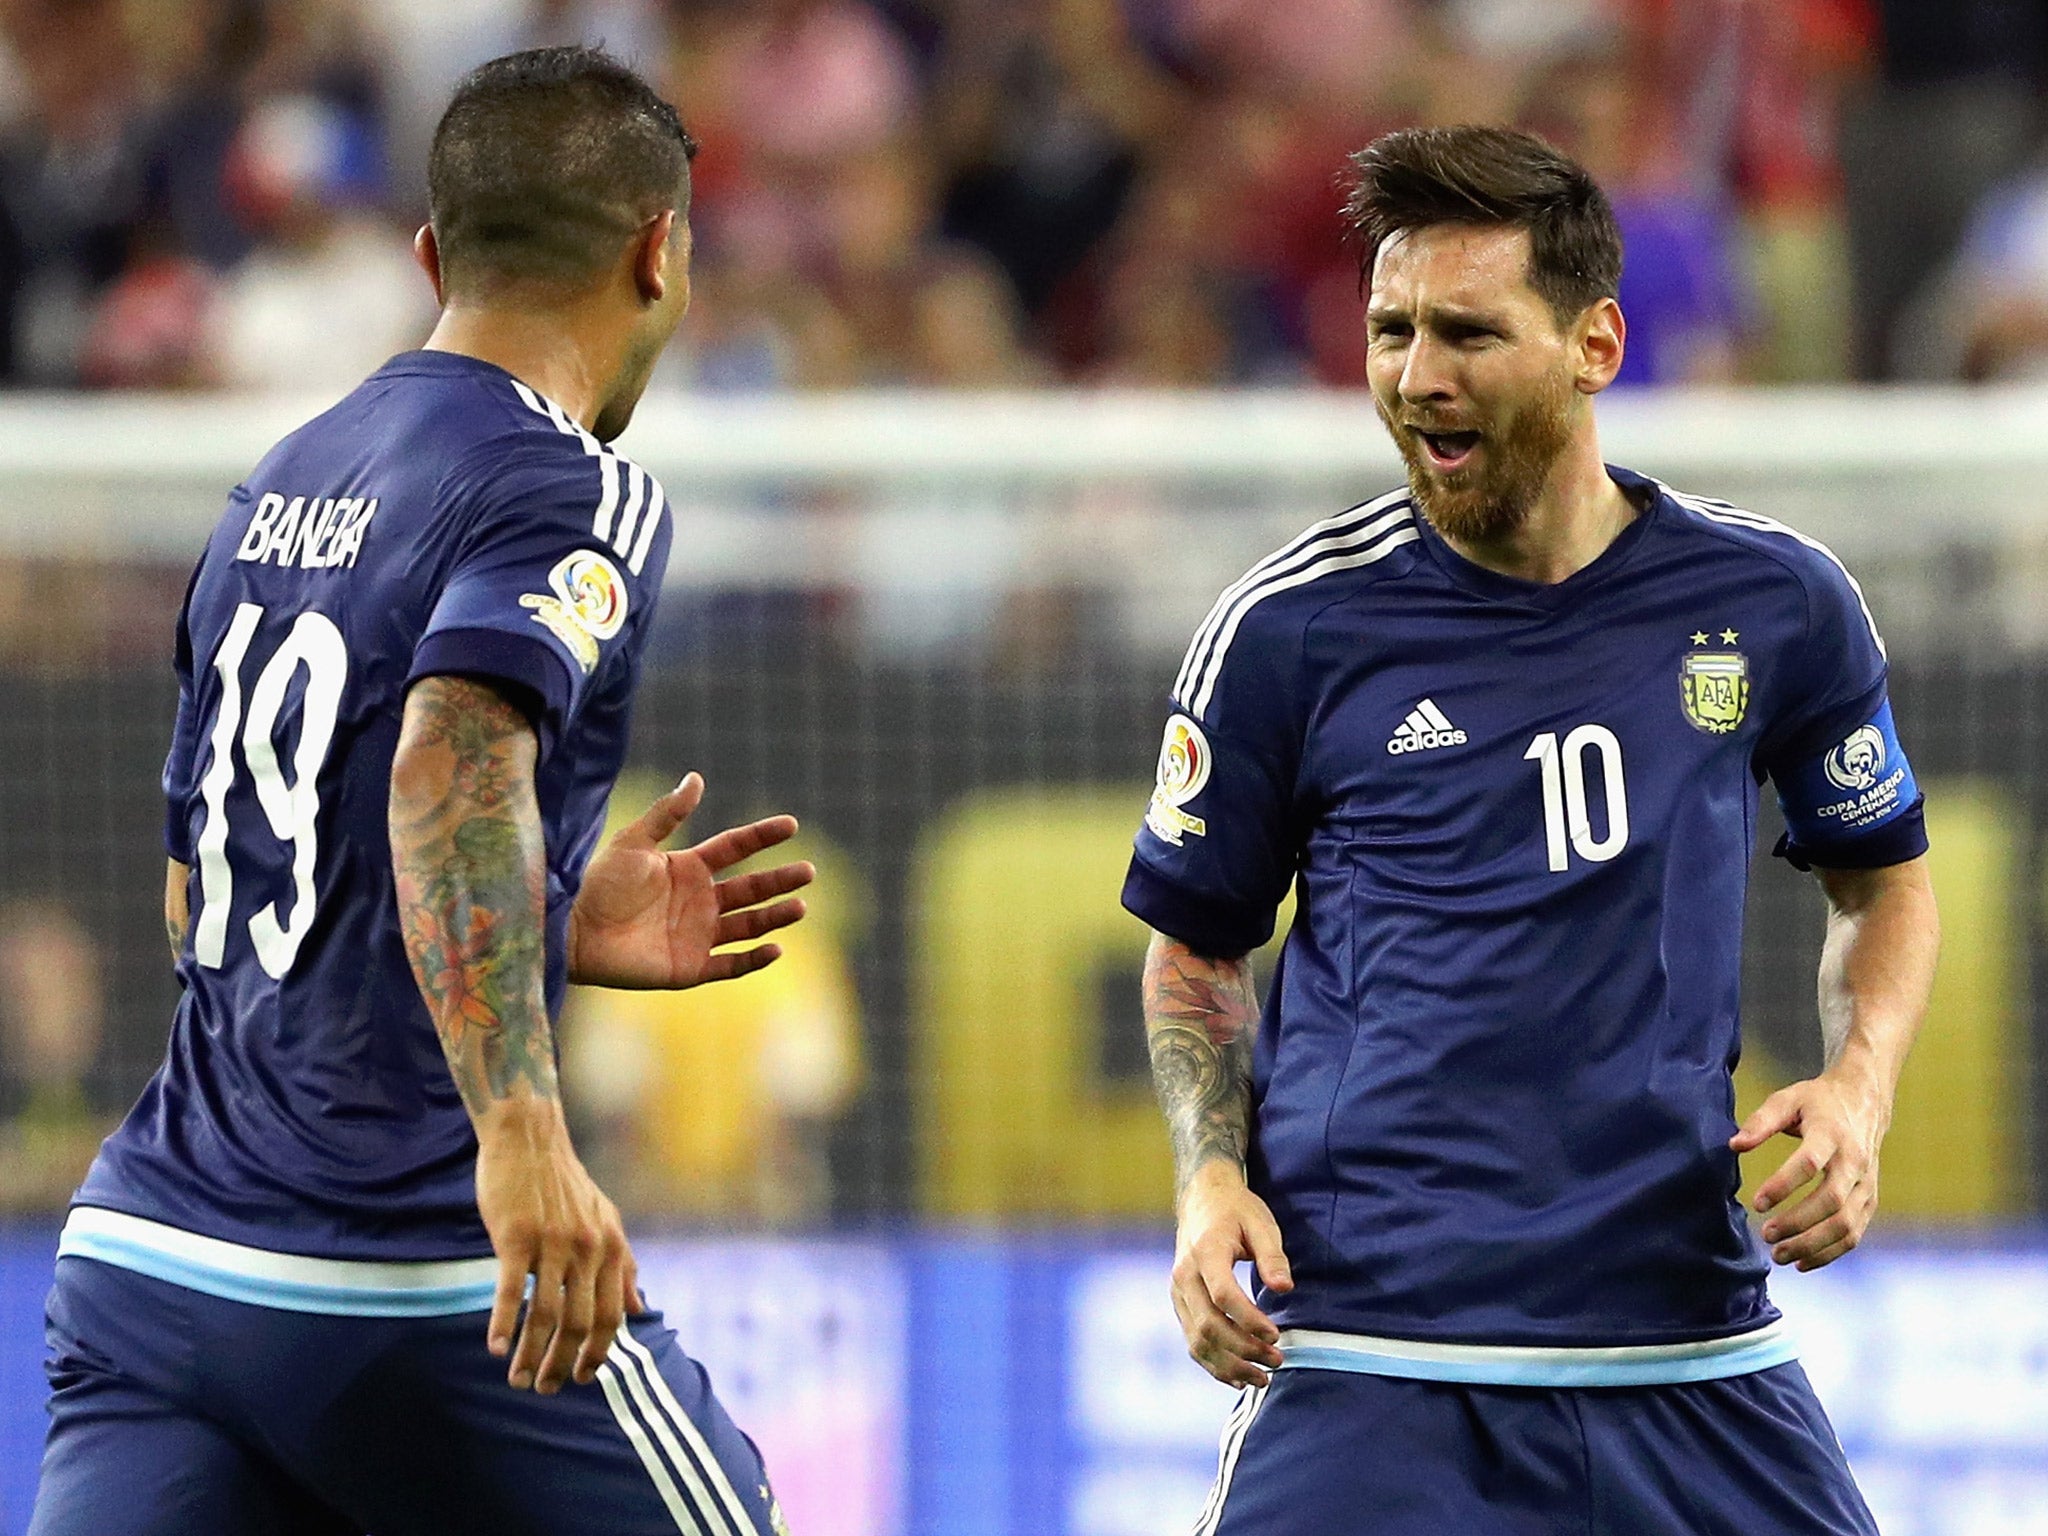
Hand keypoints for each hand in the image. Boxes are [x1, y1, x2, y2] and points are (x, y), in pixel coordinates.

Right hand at [475, 1099, 638, 1392]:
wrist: (528, 1138)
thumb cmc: (562, 1184)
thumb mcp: (605, 1220)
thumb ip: (622, 1265)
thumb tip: (641, 1310)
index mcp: (610, 1247)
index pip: (612, 1316)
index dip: (598, 1353)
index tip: (580, 1378)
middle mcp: (587, 1248)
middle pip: (580, 1324)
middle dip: (562, 1363)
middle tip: (545, 1388)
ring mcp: (552, 1243)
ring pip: (546, 1315)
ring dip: (532, 1355)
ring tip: (519, 1381)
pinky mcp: (516, 1237)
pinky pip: (512, 1291)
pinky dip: (504, 1325)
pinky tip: (496, 1350)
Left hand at [568, 773, 813, 988]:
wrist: (575, 931)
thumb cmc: (600, 884)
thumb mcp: (635, 842)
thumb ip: (668, 813)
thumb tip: (697, 777)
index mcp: (688, 869)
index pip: (735, 849)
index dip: (762, 836)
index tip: (791, 825)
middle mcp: (699, 902)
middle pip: (750, 888)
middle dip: (780, 880)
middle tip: (808, 871)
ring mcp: (697, 935)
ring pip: (748, 925)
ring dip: (775, 916)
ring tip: (800, 906)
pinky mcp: (690, 968)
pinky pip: (731, 964)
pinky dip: (755, 959)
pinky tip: (776, 948)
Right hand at [1171, 1161, 1293, 1387]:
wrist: (1202, 1200)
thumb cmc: (1236, 1211)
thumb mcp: (1261, 1224)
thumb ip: (1272, 1256)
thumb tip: (1284, 1289)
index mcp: (1205, 1252)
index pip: (1222, 1295)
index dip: (1249, 1320)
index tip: (1276, 1335)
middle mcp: (1184, 1275)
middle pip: (1209, 1324)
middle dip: (1244, 1349)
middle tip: (1277, 1361)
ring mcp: (1178, 1293)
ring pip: (1197, 1340)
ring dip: (1229, 1365)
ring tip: (1263, 1378)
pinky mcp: (1180, 1305)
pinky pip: (1192, 1342)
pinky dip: (1214, 1364)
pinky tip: (1239, 1377)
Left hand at [1729, 1070, 1888, 1271]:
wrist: (1864, 1102)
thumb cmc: (1817, 1102)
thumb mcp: (1787, 1100)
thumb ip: (1761, 1122)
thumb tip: (1734, 1146)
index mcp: (1831, 1134)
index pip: (1808, 1164)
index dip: (1783, 1185)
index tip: (1757, 1203)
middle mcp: (1854, 1162)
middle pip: (1831, 1201)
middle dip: (1798, 1223)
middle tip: (1766, 1235)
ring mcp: (1866, 1184)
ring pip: (1846, 1224)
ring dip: (1813, 1245)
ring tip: (1778, 1255)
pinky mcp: (1869, 1200)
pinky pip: (1855, 1233)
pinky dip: (1830, 1253)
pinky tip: (1803, 1263)